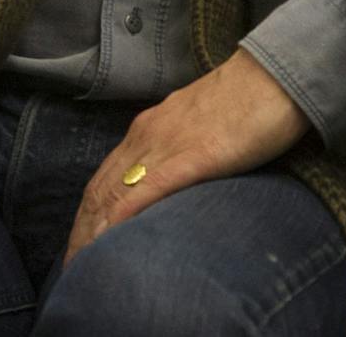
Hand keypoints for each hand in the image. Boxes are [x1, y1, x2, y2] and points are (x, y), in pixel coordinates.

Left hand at [63, 50, 308, 264]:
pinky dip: (124, 214)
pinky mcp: (193, 156)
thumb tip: (174, 184)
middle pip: (100, 191)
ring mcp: (166, 144)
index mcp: (148, 130)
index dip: (87, 216)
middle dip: (82, 233)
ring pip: (115, 192)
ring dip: (93, 233)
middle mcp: (146, 136)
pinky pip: (150, 187)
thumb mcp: (202, 131)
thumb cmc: (247, 103)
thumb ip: (183, 154)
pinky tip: (110, 237)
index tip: (78, 248)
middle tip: (70, 269)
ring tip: (81, 267)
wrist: (274, 75)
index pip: (104, 179)